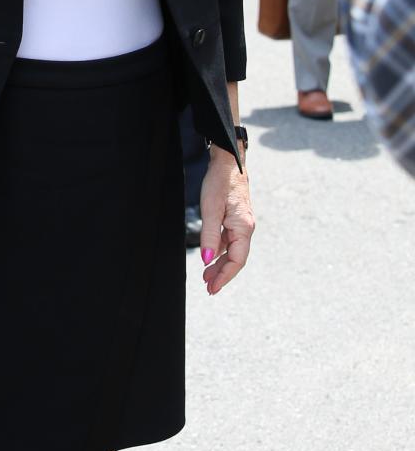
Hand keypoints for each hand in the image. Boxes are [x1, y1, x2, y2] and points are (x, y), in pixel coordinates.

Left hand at [199, 149, 254, 295]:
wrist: (228, 162)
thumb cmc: (220, 183)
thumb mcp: (210, 210)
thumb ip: (209, 236)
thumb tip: (208, 260)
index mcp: (244, 228)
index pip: (237, 260)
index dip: (225, 276)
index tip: (212, 288)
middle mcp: (246, 228)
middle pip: (235, 259)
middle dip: (222, 275)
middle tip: (207, 288)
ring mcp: (241, 224)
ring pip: (231, 251)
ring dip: (220, 264)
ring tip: (206, 277)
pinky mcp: (235, 219)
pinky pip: (228, 241)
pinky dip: (219, 252)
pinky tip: (211, 257)